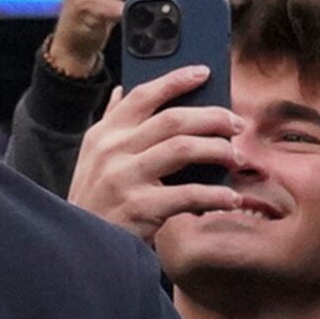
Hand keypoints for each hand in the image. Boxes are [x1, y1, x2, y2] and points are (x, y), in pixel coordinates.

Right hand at [65, 67, 242, 244]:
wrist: (82, 246)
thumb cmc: (95, 200)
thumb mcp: (93, 157)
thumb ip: (110, 123)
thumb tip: (121, 90)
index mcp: (104, 135)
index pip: (142, 95)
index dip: (175, 80)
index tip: (204, 72)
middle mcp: (112, 150)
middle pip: (172, 119)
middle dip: (211, 117)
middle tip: (236, 124)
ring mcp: (125, 177)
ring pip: (183, 148)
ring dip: (218, 150)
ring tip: (237, 158)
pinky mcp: (140, 206)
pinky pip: (189, 193)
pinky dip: (215, 195)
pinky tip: (230, 198)